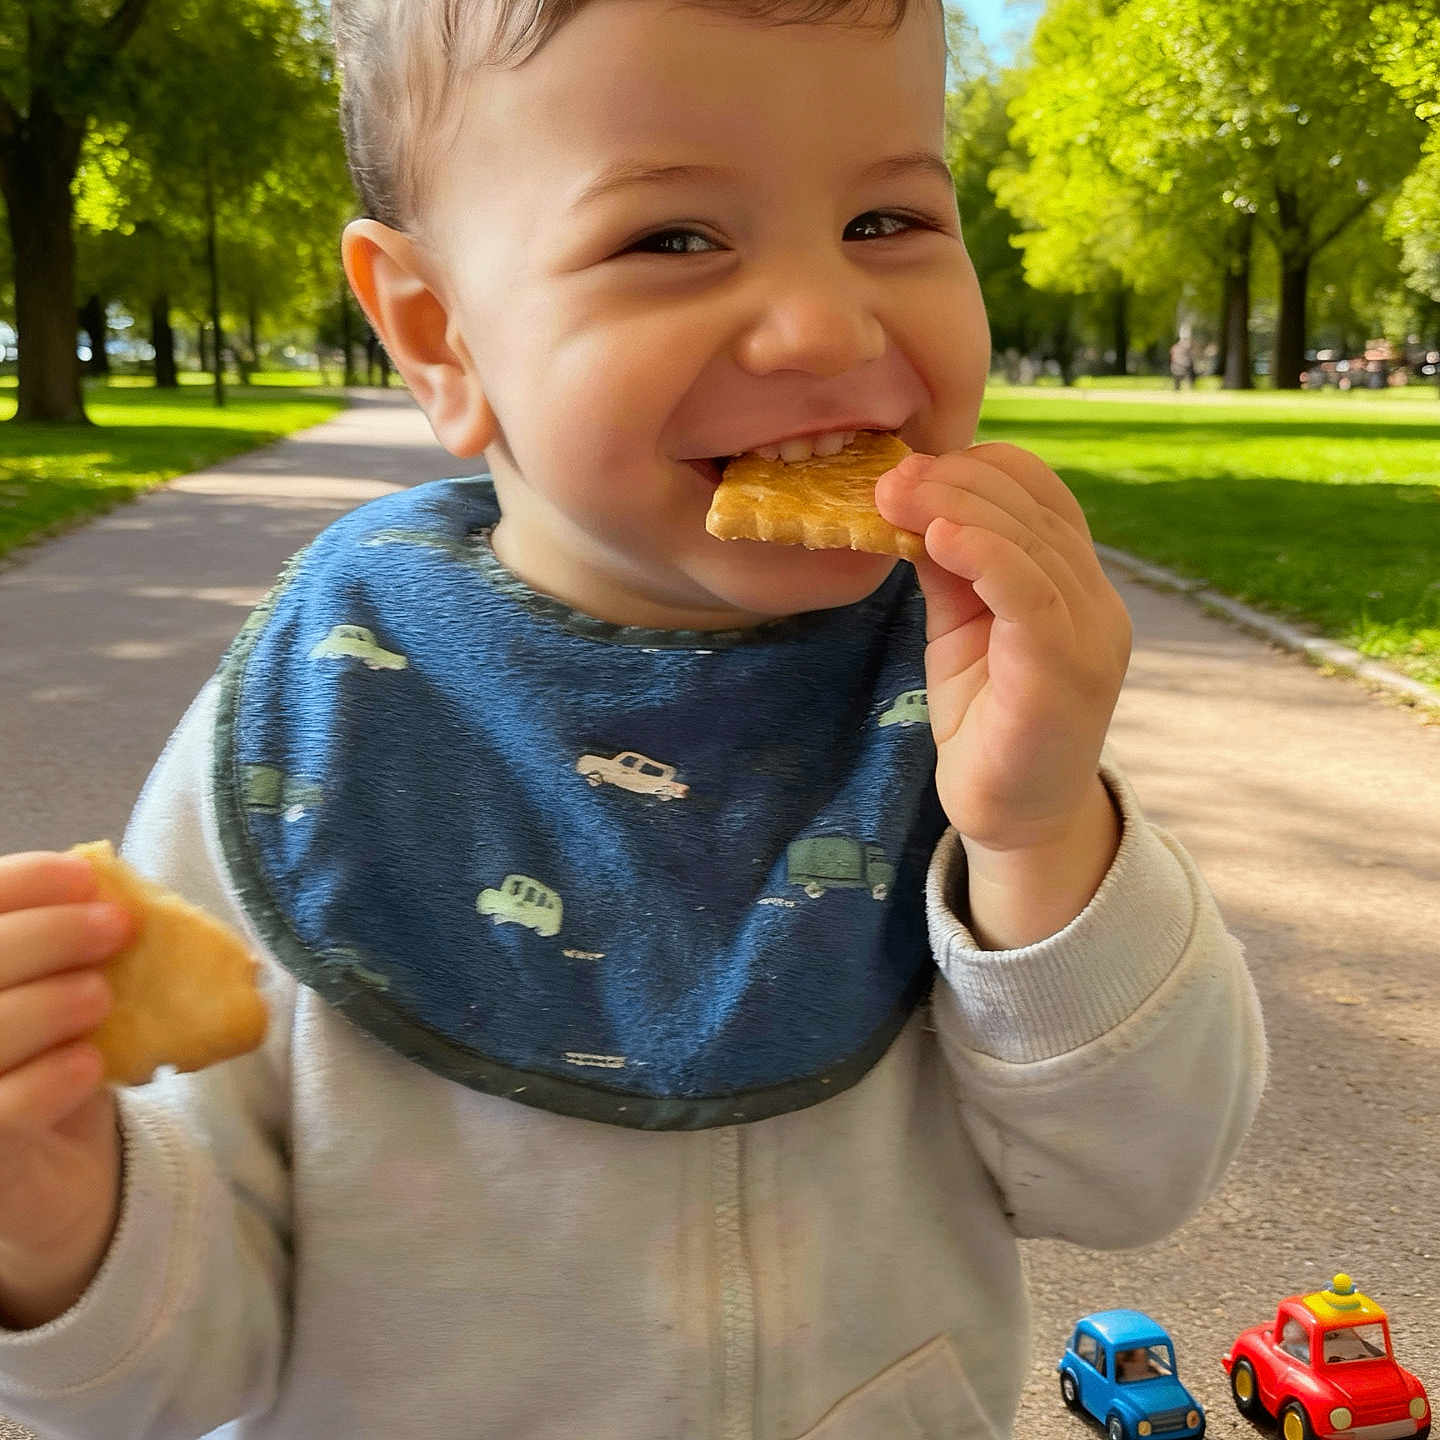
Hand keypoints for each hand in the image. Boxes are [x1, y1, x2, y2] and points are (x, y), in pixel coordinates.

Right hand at [0, 851, 131, 1327]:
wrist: (57, 1170)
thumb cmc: (55, 1058)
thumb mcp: (66, 991)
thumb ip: (73, 947)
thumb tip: (110, 886)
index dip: (21, 883)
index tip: (86, 874)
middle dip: (46, 936)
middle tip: (119, 927)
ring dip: (47, 1004)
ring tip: (102, 996)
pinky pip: (3, 1108)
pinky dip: (49, 1078)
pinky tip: (90, 1063)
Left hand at [875, 443, 1131, 940]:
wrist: (1010, 818)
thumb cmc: (986, 721)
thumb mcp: (961, 628)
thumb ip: (951, 569)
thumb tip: (911, 503)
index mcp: (1074, 583)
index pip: (1043, 494)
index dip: (980, 467)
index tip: (911, 466)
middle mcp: (1094, 602)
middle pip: (1034, 508)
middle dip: (955, 480)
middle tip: (888, 479)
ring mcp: (1088, 635)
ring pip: (1031, 541)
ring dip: (957, 506)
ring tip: (896, 497)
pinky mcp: (1066, 671)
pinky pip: (1030, 593)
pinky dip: (985, 554)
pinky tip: (938, 538)